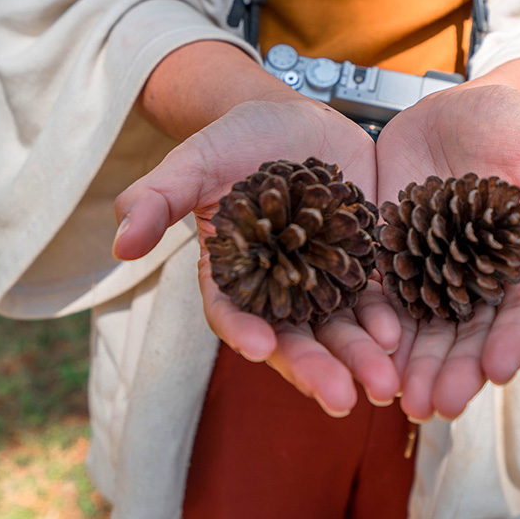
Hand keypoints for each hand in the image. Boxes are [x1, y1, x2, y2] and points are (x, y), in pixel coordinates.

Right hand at [113, 96, 400, 415]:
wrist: (299, 121)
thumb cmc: (238, 138)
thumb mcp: (195, 159)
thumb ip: (157, 197)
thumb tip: (121, 243)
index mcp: (232, 273)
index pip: (232, 313)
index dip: (243, 331)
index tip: (258, 348)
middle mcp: (278, 288)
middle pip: (294, 336)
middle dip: (315, 367)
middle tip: (341, 399)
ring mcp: (323, 281)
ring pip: (339, 329)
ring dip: (360, 358)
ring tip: (384, 384)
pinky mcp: (362, 266)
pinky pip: (374, 300)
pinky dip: (385, 320)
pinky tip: (398, 336)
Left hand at [375, 84, 519, 421]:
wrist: (457, 107)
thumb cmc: (517, 128)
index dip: (510, 342)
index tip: (498, 371)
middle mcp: (474, 276)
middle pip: (465, 332)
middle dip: (452, 370)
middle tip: (436, 406)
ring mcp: (428, 267)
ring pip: (420, 325)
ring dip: (410, 364)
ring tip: (398, 401)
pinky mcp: (388, 251)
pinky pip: (378, 292)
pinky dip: (371, 324)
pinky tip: (362, 351)